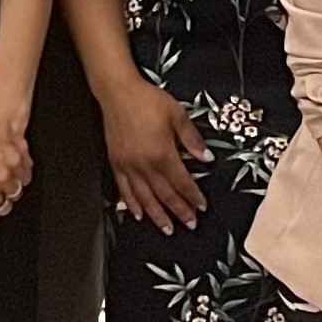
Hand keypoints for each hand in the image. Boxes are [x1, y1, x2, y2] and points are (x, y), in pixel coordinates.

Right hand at [0, 113, 29, 215]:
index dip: (18, 181)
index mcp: (13, 159)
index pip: (24, 178)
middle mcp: (2, 176)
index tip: (15, 184)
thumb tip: (24, 153)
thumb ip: (16, 142)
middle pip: (12, 192)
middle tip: (3, 194)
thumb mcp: (0, 127)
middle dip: (7, 193)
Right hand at [99, 79, 210, 234]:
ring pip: (145, 198)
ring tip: (166, 229)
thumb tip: (205, 157)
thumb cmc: (147, 100)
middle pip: (165, 195)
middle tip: (189, 224)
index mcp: (162, 154)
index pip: (182, 182)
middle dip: (179, 211)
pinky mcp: (116, 163)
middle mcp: (144, 164)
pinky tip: (137, 213)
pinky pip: (124, 189)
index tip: (202, 207)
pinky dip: (132, 204)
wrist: (118, 92)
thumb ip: (191, 139)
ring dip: (157, 215)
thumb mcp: (177, 115)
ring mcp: (129, 166)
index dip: (193, 197)